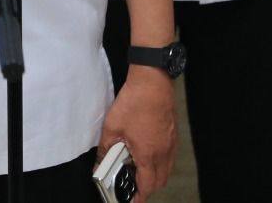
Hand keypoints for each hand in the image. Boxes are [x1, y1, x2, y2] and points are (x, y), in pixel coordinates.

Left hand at [97, 67, 175, 201]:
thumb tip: (98, 164)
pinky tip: (146, 152)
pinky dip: (160, 162)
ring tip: (137, 169)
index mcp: (148, 154)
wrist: (153, 80)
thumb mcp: (112, 127)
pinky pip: (169, 157)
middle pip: (159, 182)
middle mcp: (163, 152)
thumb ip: (105, 150)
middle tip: (132, 186)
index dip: (138, 197)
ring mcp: (171, 143)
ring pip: (166, 170)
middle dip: (147, 189)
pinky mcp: (173, 134)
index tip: (130, 201)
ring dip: (154, 175)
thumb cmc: (134, 102)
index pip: (147, 186)